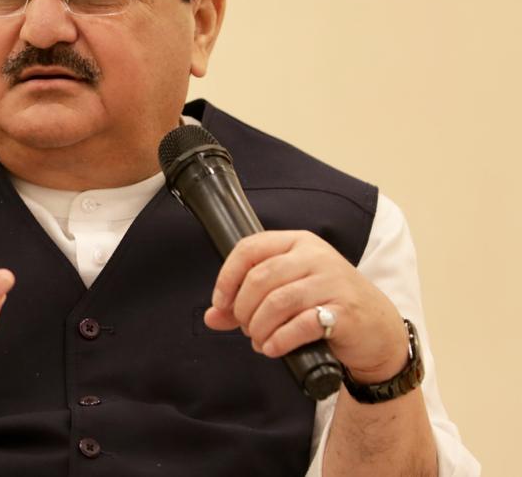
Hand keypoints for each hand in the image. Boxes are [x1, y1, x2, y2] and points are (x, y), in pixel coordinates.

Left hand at [203, 231, 407, 382]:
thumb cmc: (327, 306)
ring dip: (259, 327)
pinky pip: (301, 324)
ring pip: (278, 301)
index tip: (221, 304)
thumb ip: (247, 302)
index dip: (227, 278)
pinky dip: (279, 339)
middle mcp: (316, 256)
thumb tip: (212, 316)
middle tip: (246, 328)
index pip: (249, 248)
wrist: (378, 331)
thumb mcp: (287, 294)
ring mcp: (333, 281)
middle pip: (260, 278)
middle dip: (243, 309)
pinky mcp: (345, 311)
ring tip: (259, 340)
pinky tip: (273, 348)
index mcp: (298, 242)